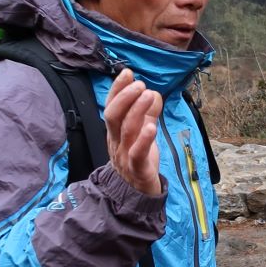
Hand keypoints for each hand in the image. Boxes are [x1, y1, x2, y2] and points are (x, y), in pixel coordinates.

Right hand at [104, 68, 162, 196]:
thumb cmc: (138, 159)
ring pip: (126, 130)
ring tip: (148, 95)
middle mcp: (116, 141)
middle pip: (113, 116)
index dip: (117, 89)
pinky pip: (138, 154)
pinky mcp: (138, 169)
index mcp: (115, 131)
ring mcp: (124, 155)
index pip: (112, 106)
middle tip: (139, 83)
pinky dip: (144, 139)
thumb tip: (153, 93)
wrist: (136, 194)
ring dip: (137, 110)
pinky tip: (152, 126)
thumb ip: (148, 114)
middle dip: (125, 97)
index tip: (127, 72)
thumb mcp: (142, 133)